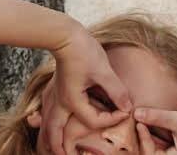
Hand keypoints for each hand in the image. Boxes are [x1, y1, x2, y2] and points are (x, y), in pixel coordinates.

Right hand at [41, 24, 131, 154]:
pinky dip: (50, 121)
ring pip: (48, 122)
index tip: (125, 110)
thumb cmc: (82, 50)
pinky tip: (52, 121)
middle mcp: (60, 101)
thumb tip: (128, 107)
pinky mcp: (56, 87)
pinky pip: (50, 110)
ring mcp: (55, 94)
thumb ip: (117, 92)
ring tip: (53, 149)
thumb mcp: (104, 71)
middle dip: (57, 148)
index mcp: (73, 100)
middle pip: (54, 132)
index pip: (94, 120)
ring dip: (50, 136)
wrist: (63, 33)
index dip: (112, 118)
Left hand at [135, 105, 176, 154]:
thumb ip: (157, 117)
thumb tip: (136, 113)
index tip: (138, 123)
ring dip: (144, 133)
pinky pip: (156, 137)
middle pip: (149, 151)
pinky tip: (144, 119)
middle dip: (140, 138)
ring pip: (151, 144)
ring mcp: (172, 149)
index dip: (143, 139)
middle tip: (132, 121)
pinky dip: (150, 129)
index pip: (151, 154)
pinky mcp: (172, 140)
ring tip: (136, 118)